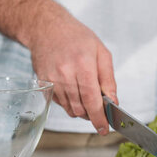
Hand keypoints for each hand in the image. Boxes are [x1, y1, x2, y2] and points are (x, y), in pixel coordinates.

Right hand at [0, 0, 117, 133]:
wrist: (46, 27)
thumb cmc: (77, 37)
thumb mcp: (101, 53)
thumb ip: (108, 80)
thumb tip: (113, 102)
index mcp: (83, 65)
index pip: (92, 100)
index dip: (99, 118)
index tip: (105, 129)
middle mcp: (65, 74)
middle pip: (80, 108)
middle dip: (92, 116)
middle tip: (100, 114)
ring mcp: (52, 79)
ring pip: (70, 109)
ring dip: (81, 111)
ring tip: (88, 99)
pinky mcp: (43, 83)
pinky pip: (60, 103)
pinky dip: (70, 104)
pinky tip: (74, 91)